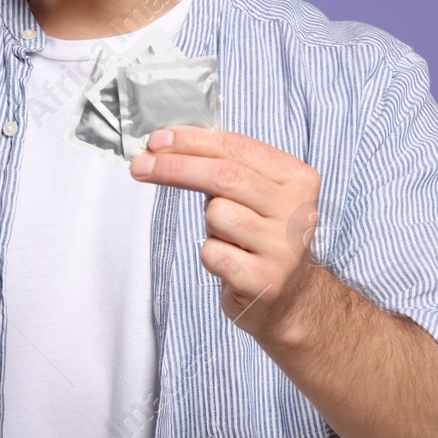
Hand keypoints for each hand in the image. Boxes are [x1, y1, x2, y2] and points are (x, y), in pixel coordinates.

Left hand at [129, 126, 323, 343]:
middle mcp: (296, 210)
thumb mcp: (256, 194)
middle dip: (175, 167)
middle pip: (224, 176)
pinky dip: (211, 254)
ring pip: (217, 214)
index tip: (157, 141)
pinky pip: (213, 253)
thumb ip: (226, 166)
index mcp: (297, 178)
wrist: (290, 297)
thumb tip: (167, 146)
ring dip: (208, 223)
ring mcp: (283, 247)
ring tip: (227, 237)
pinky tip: (230, 261)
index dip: (192, 142)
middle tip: (140, 166)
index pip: (237, 148)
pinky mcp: (264, 280)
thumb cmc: (260, 236)